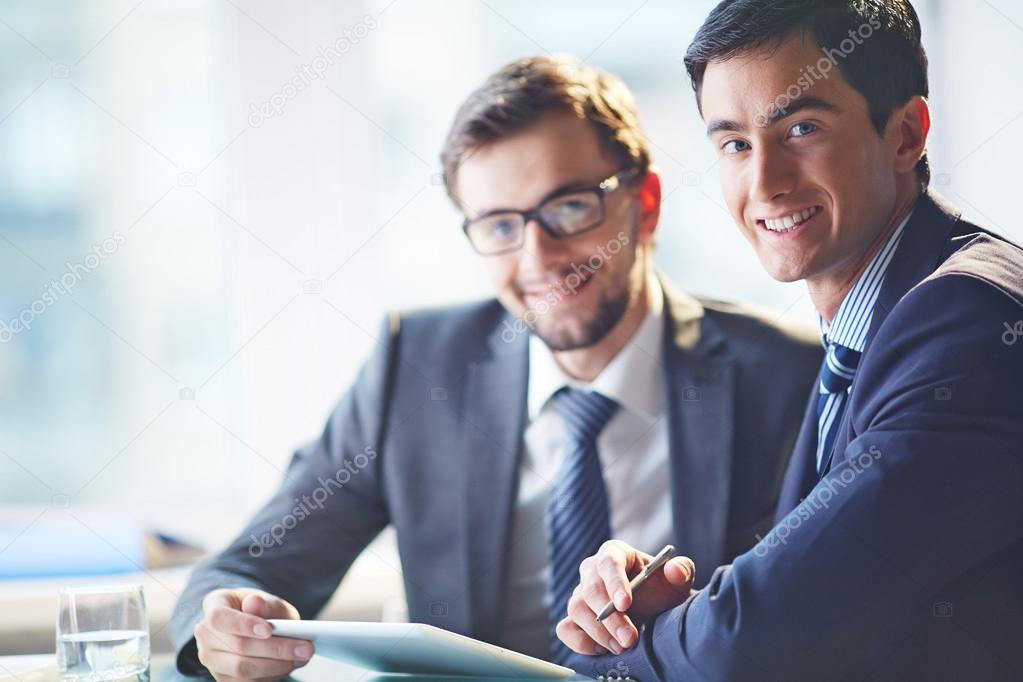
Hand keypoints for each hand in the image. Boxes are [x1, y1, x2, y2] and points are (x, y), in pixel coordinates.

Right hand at [194, 588, 311, 681]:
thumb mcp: (268, 600)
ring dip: (276, 665)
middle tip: (305, 647)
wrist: (257, 626)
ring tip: (302, 657)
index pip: (219, 618)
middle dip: (275, 649)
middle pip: (237, 646)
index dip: (243, 625)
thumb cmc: (262, 610)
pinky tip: (290, 665)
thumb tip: (254, 603)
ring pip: (241, 669)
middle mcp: (206, 634)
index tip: (269, 630)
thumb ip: (264, 603)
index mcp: (214, 606)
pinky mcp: (223, 678)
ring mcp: (212, 659)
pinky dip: (271, 675)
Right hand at [556, 540, 694, 655]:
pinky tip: (603, 649)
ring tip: (622, 647)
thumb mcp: (677, 580)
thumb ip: (682, 570)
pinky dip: (581, 641)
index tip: (625, 604)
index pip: (608, 562)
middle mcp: (592, 571)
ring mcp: (580, 594)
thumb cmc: (662, 590)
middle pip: (591, 589)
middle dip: (610, 617)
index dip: (615, 582)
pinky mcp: (574, 618)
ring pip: (576, 608)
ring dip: (598, 632)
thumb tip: (675, 570)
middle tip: (629, 638)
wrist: (655, 612)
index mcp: (615, 553)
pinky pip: (565, 629)